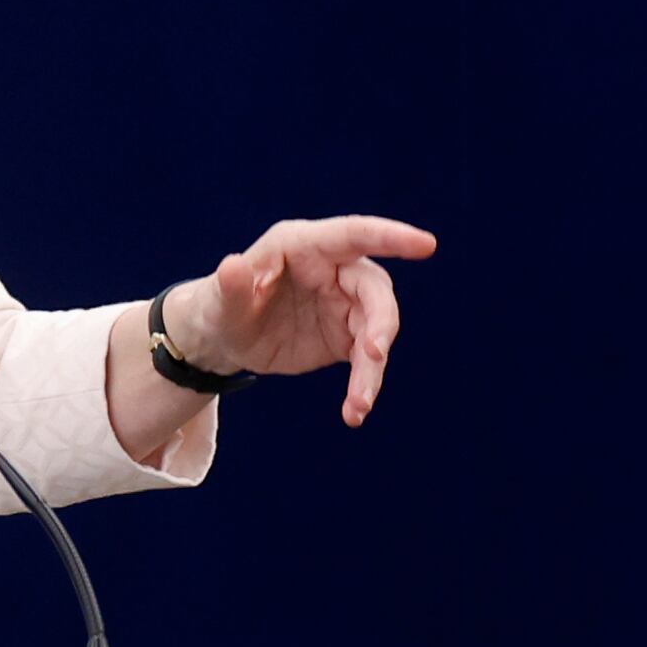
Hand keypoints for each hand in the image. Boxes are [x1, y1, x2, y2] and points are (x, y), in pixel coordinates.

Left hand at [167, 214, 436, 427]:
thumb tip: (232, 265)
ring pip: (376, 330)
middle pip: (373, 291)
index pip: (352, 235)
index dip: (390, 236)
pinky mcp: (346, 336)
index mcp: (303, 246)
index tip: (426, 245)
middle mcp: (331, 269)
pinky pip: (367, 358)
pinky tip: (354, 412)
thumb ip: (231, 285)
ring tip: (359, 404)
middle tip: (373, 355)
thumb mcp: (220, 300)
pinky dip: (365, 385)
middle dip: (380, 323)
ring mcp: (343, 303)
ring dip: (373, 367)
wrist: (225, 339)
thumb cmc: (221, 306)